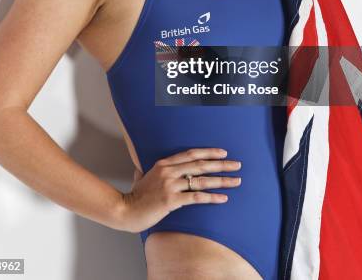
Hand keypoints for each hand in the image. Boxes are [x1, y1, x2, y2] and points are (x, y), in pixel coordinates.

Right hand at [117, 148, 241, 232]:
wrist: (124, 210)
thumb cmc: (133, 196)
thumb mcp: (139, 178)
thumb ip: (142, 172)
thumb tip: (139, 169)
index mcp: (163, 164)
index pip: (191, 154)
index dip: (208, 152)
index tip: (223, 153)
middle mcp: (169, 171)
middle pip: (200, 164)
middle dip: (221, 164)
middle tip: (237, 165)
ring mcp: (170, 185)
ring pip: (201, 180)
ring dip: (221, 180)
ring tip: (236, 181)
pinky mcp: (171, 200)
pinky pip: (196, 197)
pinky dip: (211, 197)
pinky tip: (223, 199)